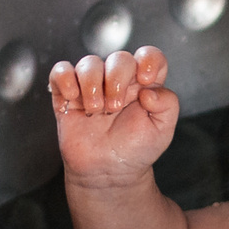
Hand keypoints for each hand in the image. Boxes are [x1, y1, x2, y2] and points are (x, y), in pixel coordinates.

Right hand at [48, 48, 179, 188]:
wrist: (108, 172)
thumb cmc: (135, 150)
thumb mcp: (162, 130)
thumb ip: (168, 104)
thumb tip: (150, 90)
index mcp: (143, 84)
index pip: (149, 56)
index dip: (148, 60)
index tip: (145, 79)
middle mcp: (118, 81)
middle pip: (119, 58)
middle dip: (117, 80)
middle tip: (115, 107)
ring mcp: (93, 87)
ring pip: (89, 63)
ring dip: (92, 84)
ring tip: (96, 110)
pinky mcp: (68, 97)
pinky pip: (61, 71)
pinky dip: (65, 79)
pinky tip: (73, 99)